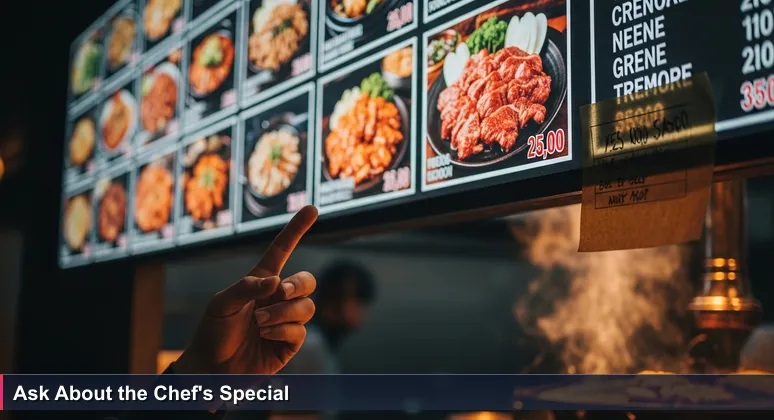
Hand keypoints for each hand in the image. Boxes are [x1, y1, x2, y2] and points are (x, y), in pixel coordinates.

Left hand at [174, 206, 318, 374]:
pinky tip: (265, 337)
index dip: (296, 229)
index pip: (282, 250)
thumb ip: (246, 288)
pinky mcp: (290, 343)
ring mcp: (286, 321)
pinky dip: (282, 332)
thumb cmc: (213, 332)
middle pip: (306, 281)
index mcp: (260, 282)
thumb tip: (276, 281)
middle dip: (297, 285)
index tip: (311, 209)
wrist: (212, 370)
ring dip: (283, 313)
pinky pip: (301, 331)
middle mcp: (276, 299)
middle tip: (279, 293)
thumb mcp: (220, 304)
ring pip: (306, 307)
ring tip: (260, 324)